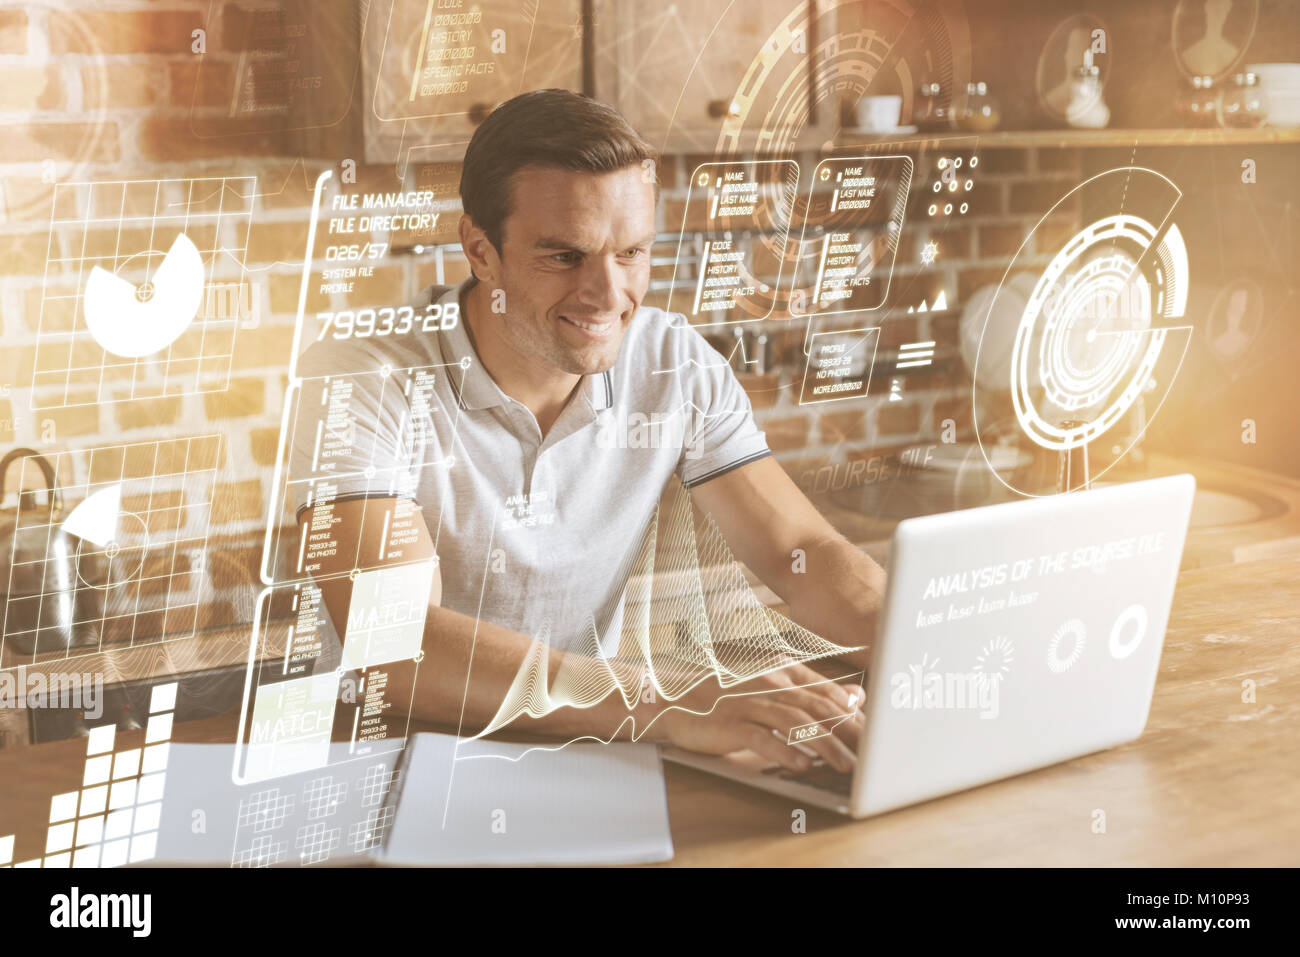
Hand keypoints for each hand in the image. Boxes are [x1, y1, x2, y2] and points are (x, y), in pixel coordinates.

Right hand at [646, 659, 865, 772]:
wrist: (676, 698)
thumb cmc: (728, 695)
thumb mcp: (774, 685)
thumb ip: (814, 690)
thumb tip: (857, 696)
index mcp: (782, 669)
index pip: (828, 692)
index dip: (855, 715)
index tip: (876, 737)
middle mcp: (769, 682)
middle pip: (817, 707)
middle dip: (849, 733)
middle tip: (872, 756)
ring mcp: (749, 702)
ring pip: (796, 722)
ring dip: (826, 746)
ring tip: (847, 766)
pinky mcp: (730, 723)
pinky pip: (762, 738)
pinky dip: (785, 751)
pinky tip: (802, 765)